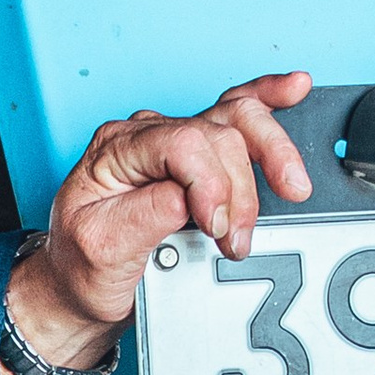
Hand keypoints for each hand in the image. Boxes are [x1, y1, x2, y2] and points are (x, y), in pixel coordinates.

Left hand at [7, 69, 316, 374]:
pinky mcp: (198, 155)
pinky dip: (269, 100)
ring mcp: (173, 139)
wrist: (80, 285)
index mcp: (115, 149)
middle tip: (235, 239)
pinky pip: (237, 111)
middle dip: (239, 189)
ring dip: (270, 156)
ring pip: (237, 118)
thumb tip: (188, 198)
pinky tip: (294, 88)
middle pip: (217, 134)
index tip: (217, 227)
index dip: (211, 184)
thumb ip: (146, 216)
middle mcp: (145, 135)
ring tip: (288, 190)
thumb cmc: (83, 267)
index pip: (181, 144)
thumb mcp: (102, 248)